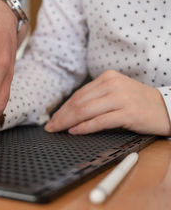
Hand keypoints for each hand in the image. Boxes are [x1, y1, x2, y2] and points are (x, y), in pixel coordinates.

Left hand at [45, 70, 170, 135]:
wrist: (167, 108)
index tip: (52, 119)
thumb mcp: (116, 93)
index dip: (63, 108)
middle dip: (61, 116)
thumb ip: (96, 98)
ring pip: (85, 111)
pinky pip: (99, 121)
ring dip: (68, 123)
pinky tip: (74, 132)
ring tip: (58, 130)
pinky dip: (84, 127)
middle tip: (50, 127)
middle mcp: (113, 85)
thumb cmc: (138, 103)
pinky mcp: (128, 112)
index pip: (78, 95)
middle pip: (78, 102)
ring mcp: (121, 98)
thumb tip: (70, 112)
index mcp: (107, 78)